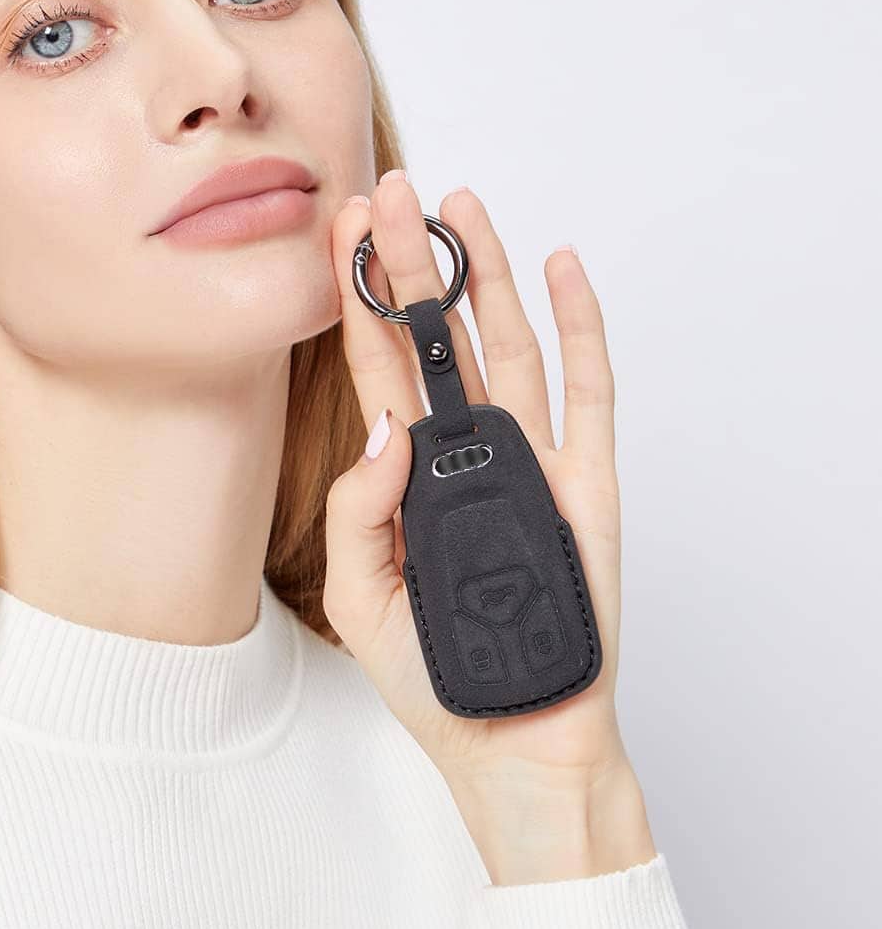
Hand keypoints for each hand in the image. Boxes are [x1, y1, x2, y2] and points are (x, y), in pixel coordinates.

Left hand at [323, 173, 645, 868]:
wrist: (513, 739)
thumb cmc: (434, 676)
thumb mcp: (360, 594)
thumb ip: (358, 509)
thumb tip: (386, 427)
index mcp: (403, 477)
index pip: (376, 366)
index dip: (359, 298)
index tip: (340, 232)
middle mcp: (465, 453)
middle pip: (437, 336)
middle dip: (414, 262)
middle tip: (390, 189)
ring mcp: (528, 462)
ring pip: (508, 344)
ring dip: (486, 272)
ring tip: (462, 205)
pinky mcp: (585, 485)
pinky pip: (588, 393)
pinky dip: (581, 327)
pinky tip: (561, 266)